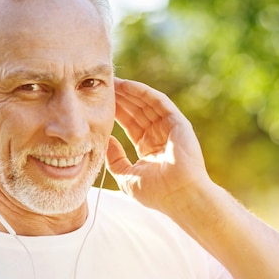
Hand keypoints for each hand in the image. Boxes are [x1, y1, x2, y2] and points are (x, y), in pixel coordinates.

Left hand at [106, 78, 210, 213]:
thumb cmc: (156, 192)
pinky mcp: (178, 123)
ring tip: (112, 82)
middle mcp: (159, 135)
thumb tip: (105, 140)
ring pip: (146, 104)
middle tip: (103, 86)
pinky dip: (144, 92)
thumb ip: (114, 159)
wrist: (179, 196)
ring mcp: (170, 128)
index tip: (99, 102)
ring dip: (129, 92)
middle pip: (137, 111)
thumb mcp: (126, 176)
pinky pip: (159, 102)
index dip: (115, 112)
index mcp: (148, 147)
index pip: (129, 124)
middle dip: (120, 98)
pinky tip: (128, 85)